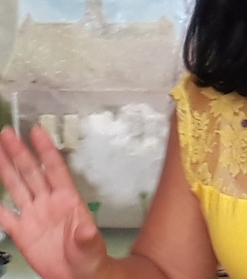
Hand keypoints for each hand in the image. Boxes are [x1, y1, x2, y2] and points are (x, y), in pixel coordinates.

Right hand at [0, 125, 107, 278]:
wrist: (78, 276)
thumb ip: (87, 238)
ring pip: (16, 186)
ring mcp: (33, 215)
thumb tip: (87, 230)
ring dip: (6, 168)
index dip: (45, 149)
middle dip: (19, 152)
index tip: (36, 130)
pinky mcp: (21, 232)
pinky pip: (3, 216)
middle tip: (7, 132)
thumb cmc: (89, 258)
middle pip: (31, 172)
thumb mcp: (91, 248)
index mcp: (67, 199)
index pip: (55, 168)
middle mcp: (48, 201)